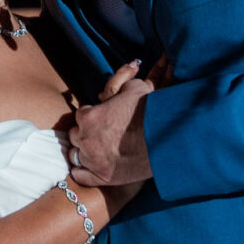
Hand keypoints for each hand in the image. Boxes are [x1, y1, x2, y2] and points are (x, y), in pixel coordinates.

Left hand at [70, 65, 152, 188]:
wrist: (167, 139)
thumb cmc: (151, 112)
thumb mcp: (136, 88)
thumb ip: (124, 80)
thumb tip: (130, 67)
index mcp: (88, 116)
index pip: (82, 115)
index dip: (93, 116)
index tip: (104, 119)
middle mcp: (85, 138)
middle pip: (76, 135)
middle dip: (87, 134)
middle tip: (103, 135)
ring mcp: (92, 159)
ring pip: (76, 155)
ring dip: (85, 152)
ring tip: (99, 151)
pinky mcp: (102, 177)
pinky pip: (80, 176)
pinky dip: (83, 173)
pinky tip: (91, 169)